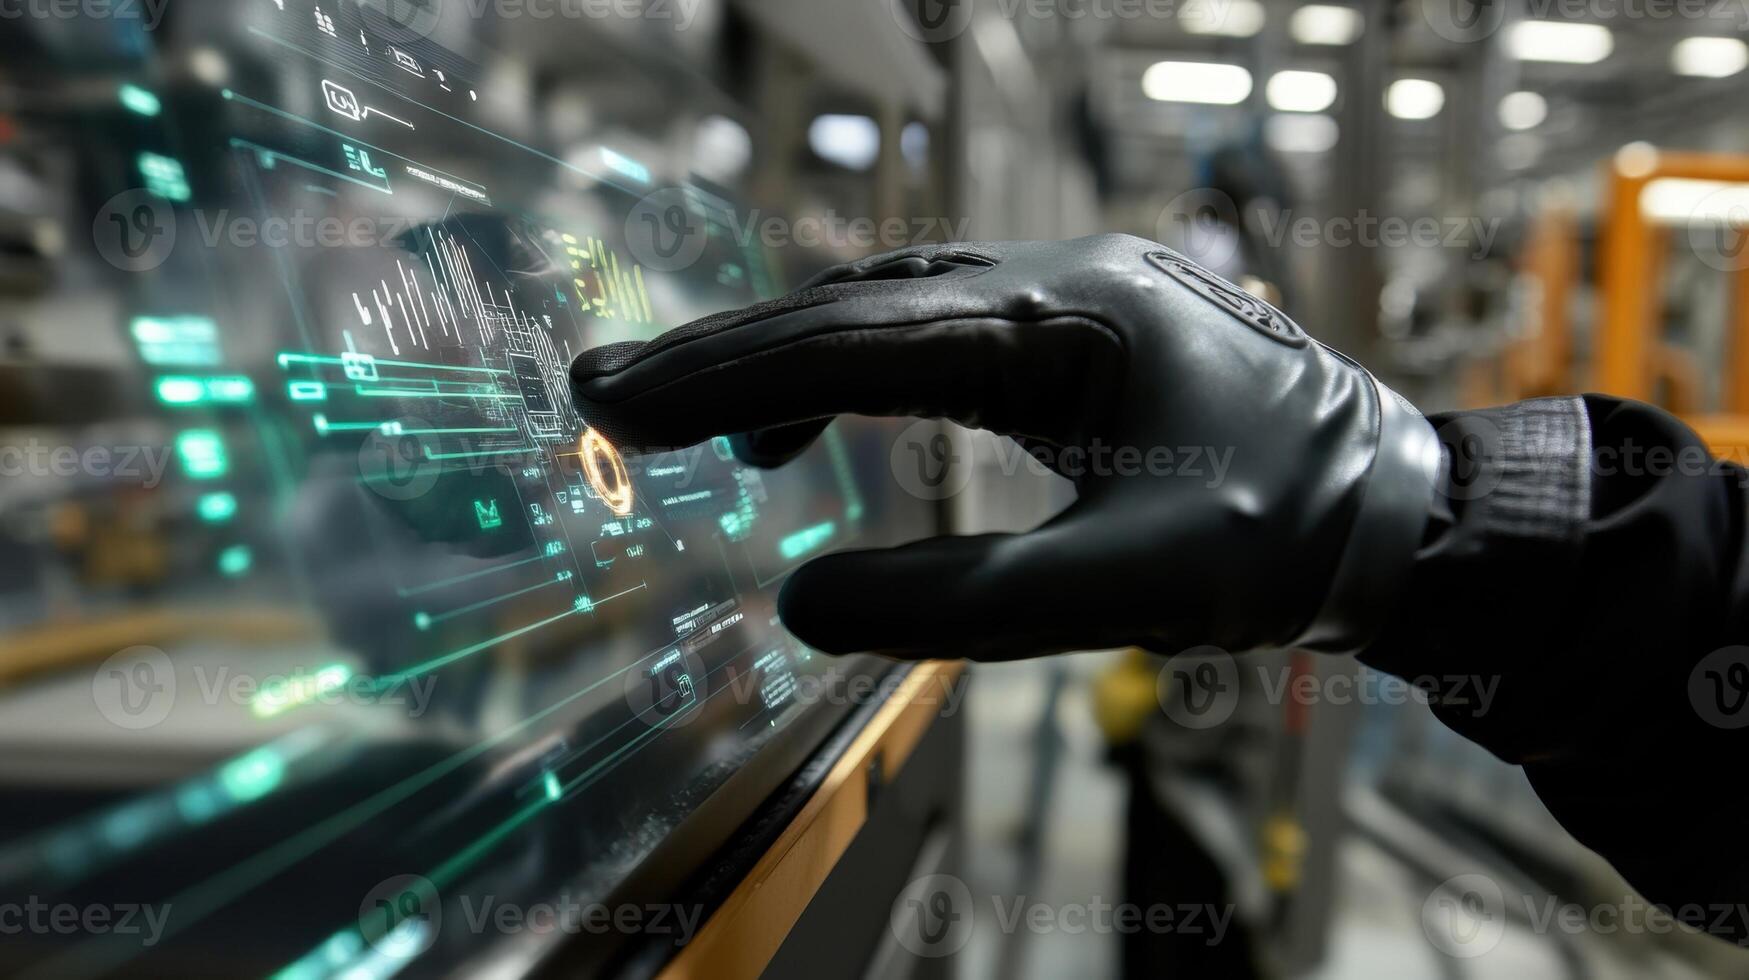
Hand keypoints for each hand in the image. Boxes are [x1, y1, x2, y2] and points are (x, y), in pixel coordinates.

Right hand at [569, 234, 1439, 659]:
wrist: (1400, 509)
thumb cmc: (1284, 540)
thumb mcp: (1127, 591)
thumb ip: (962, 605)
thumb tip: (805, 606)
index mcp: (1066, 321)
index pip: (857, 341)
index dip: (726, 372)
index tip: (614, 400)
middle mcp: (1057, 279)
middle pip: (857, 304)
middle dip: (729, 351)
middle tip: (605, 389)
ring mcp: (1070, 291)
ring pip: (892, 307)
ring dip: (792, 358)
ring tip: (708, 429)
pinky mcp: (1078, 325)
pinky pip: (940, 328)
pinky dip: (862, 368)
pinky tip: (827, 417)